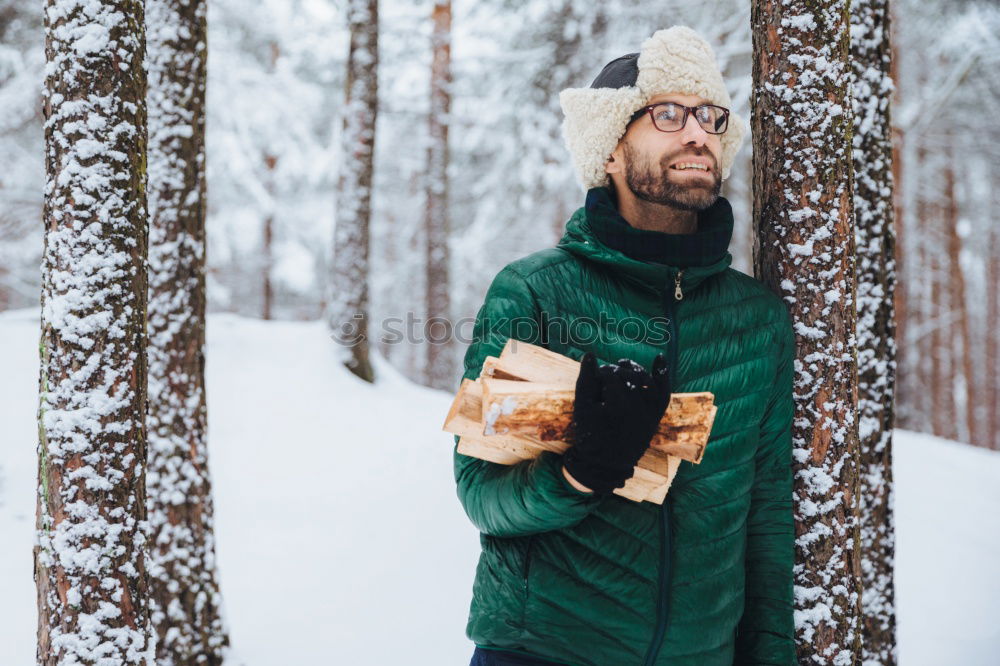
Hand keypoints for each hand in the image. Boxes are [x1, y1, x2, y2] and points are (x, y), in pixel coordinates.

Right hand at [563, 352, 671, 495]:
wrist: (605, 464)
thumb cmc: (590, 436)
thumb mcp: (582, 408)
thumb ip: (586, 380)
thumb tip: (589, 354)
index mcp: (618, 405)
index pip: (610, 375)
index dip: (600, 373)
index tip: (593, 377)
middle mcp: (638, 407)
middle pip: (630, 376)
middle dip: (616, 371)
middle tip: (604, 374)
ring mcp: (649, 412)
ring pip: (647, 381)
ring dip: (636, 370)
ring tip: (623, 366)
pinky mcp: (655, 417)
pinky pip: (663, 393)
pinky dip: (663, 376)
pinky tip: (660, 358)